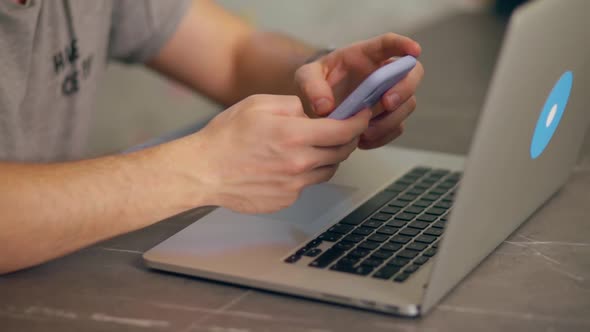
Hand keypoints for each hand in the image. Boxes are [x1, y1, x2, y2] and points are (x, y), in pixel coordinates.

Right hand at [172, 95, 370, 213]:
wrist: (203, 171)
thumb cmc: (225, 137)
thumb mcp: (258, 104)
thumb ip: (292, 105)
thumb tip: (312, 113)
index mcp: (295, 135)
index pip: (344, 131)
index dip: (359, 122)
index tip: (363, 116)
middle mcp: (300, 162)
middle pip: (341, 153)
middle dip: (348, 139)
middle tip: (343, 130)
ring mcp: (294, 185)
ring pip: (328, 170)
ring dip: (328, 157)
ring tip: (311, 146)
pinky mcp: (286, 199)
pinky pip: (306, 184)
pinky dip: (305, 173)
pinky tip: (286, 165)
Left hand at [295, 33, 423, 148]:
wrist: (315, 104)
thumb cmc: (315, 82)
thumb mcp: (305, 77)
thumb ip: (311, 86)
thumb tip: (324, 106)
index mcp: (366, 55)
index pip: (389, 44)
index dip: (403, 44)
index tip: (414, 50)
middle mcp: (383, 74)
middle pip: (411, 75)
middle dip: (404, 89)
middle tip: (387, 103)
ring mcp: (388, 96)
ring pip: (407, 104)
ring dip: (390, 119)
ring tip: (364, 131)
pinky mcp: (386, 118)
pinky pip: (395, 128)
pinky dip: (382, 136)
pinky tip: (362, 140)